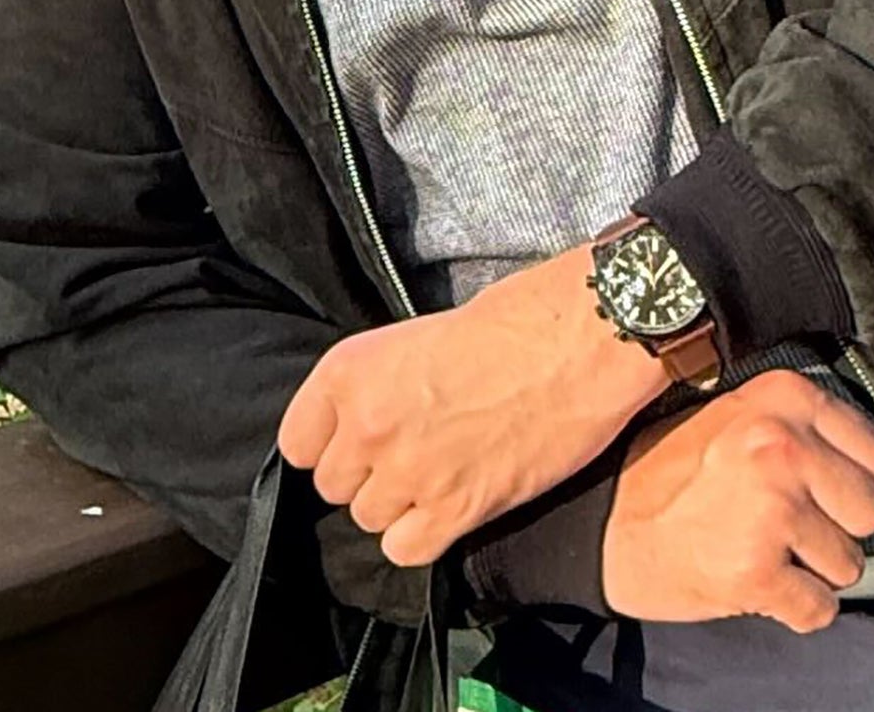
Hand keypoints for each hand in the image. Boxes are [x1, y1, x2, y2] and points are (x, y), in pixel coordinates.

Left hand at [277, 244, 665, 566]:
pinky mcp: (455, 509)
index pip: (297, 443)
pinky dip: (423, 535)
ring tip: (437, 474)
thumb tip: (367, 422)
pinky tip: (448, 506)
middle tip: (411, 452)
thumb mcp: (416, 336)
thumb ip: (377, 383)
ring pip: (369, 519)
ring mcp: (409, 471)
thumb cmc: (509, 323)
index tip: (353, 442)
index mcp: (348, 370)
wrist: (576, 340)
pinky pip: (406, 549)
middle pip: (334, 486)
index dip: (329, 445)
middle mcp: (367, 424)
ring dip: (398, 504)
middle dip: (368, 474)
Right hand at [601, 369, 873, 629]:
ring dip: (812, 568)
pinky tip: (754, 578)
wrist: (607, 529)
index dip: (856, 481)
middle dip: (835, 528)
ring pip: (849, 565)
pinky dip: (793, 606)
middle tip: (781, 521)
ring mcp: (770, 508)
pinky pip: (819, 609)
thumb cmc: (674, 474)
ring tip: (759, 545)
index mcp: (780, 396)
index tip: (824, 491)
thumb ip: (818, 436)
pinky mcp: (757, 570)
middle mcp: (780, 444)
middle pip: (869, 511)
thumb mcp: (739, 422)